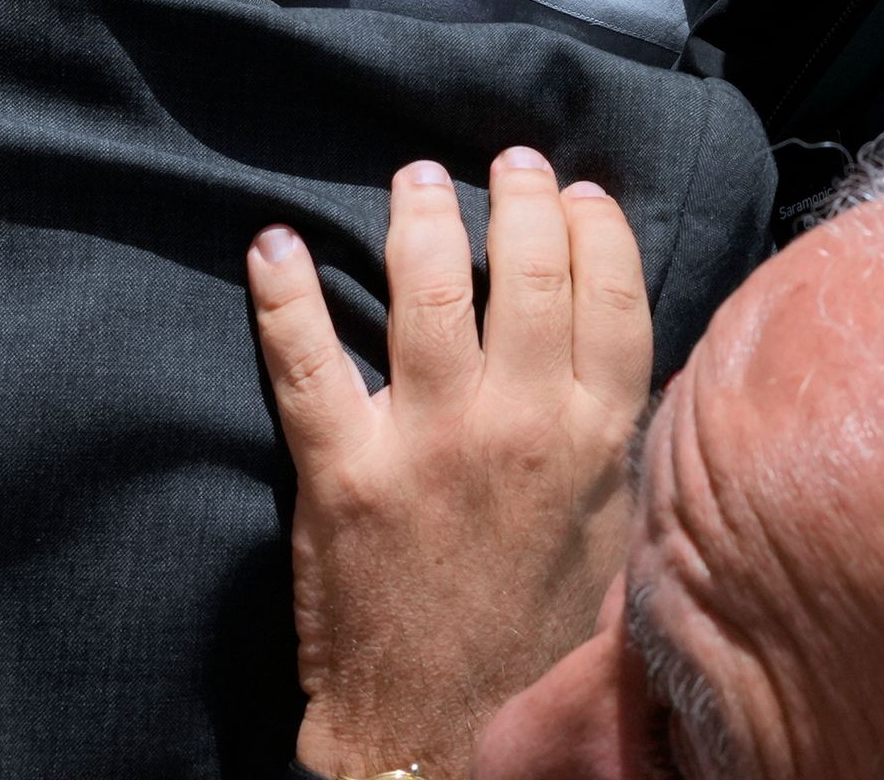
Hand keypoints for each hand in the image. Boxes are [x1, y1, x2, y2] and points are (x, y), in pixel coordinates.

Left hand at [249, 154, 651, 778]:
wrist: (446, 731)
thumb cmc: (535, 638)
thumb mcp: (611, 534)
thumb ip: (613, 439)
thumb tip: (614, 348)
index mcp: (594, 440)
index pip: (613, 294)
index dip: (598, 229)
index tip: (582, 192)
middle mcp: (521, 426)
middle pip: (529, 272)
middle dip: (521, 198)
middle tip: (508, 162)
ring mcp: (430, 443)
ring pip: (426, 291)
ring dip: (420, 218)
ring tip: (416, 179)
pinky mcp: (344, 473)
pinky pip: (308, 363)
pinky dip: (282, 298)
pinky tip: (270, 245)